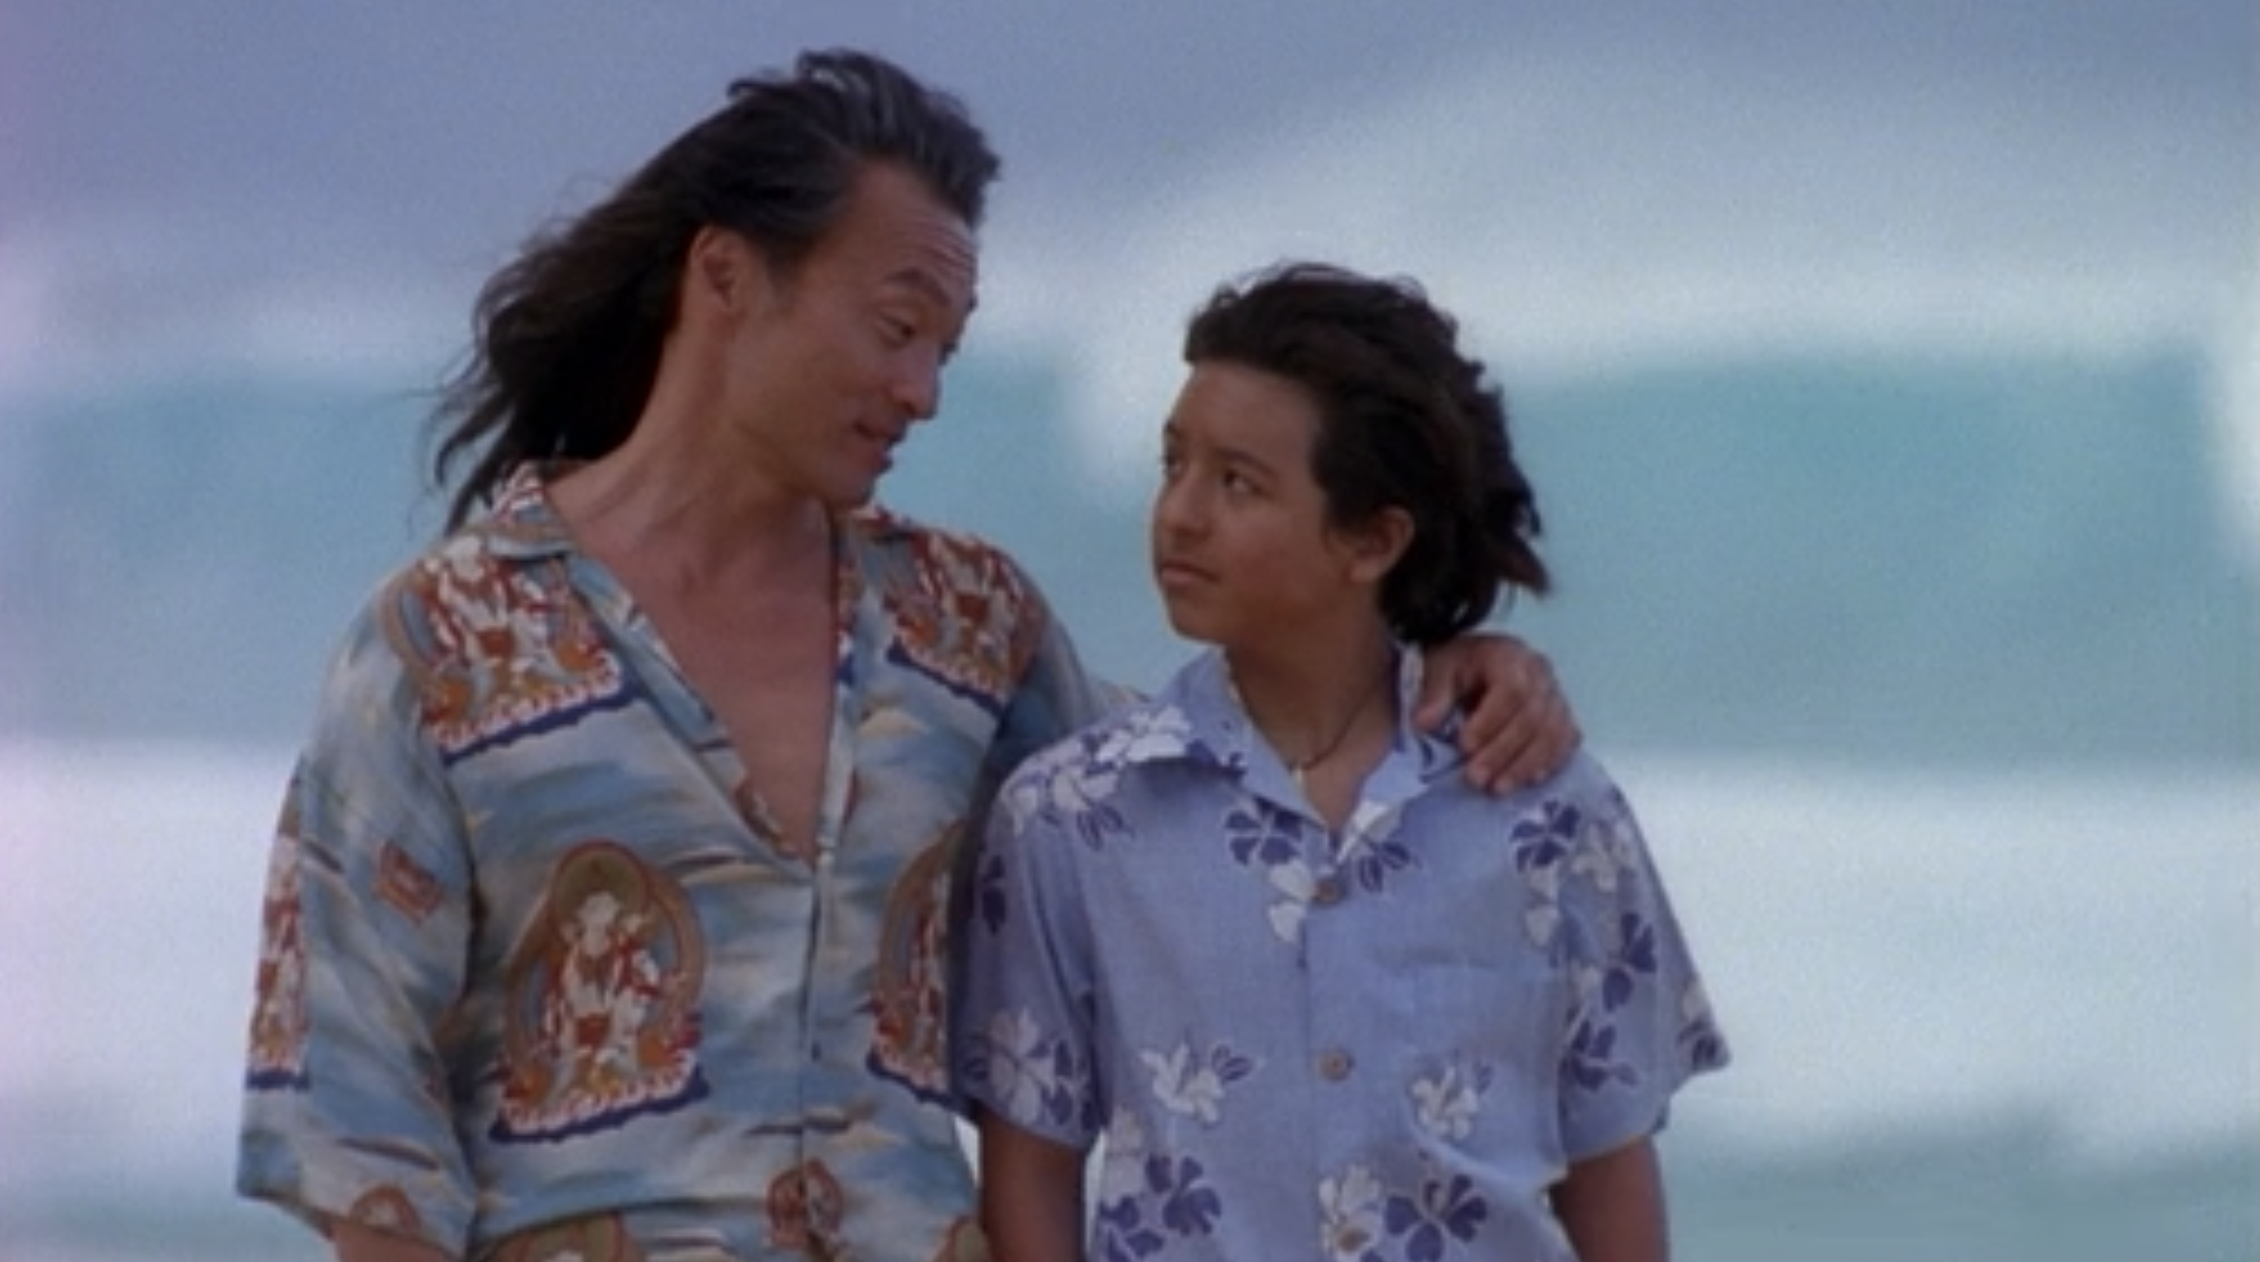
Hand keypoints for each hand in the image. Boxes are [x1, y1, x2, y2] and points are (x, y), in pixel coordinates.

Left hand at [1415, 633, 1578, 791]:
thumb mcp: (1438, 670)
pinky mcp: (1563, 717)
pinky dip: (1549, 763)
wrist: (1474, 666)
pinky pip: (1566, 741)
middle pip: (1533, 716)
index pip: (1512, 689)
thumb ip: (1434, 694)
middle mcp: (1540, 673)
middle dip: (1503, 752)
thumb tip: (1425, 723)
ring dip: (1525, 765)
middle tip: (1476, 778)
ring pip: (1552, 733)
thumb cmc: (1458, 669)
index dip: (1490, 721)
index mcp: (1509, 655)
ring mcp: (1556, 696)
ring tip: (1497, 789)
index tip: (1465, 746)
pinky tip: (1529, 781)